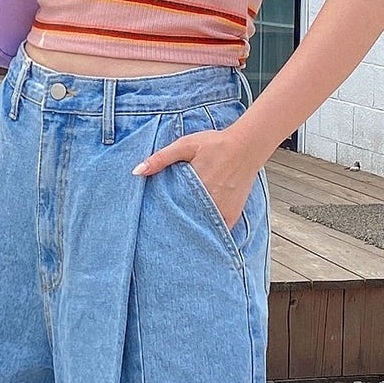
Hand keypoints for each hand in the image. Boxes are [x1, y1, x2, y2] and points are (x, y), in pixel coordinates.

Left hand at [132, 127, 260, 232]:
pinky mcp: (233, 214)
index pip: (171, 210)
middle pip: (185, 222)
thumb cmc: (215, 144)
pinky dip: (210, 234)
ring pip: (202, 229)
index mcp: (194, 187)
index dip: (160, 218)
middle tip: (162, 233)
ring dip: (191, 231)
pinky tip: (199, 235)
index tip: (151, 223)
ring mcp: (222, 210)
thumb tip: (137, 171)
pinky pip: (219, 231)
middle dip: (174, 227)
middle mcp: (209, 202)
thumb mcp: (185, 145)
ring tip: (178, 238)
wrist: (247, 146)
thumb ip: (161, 158)